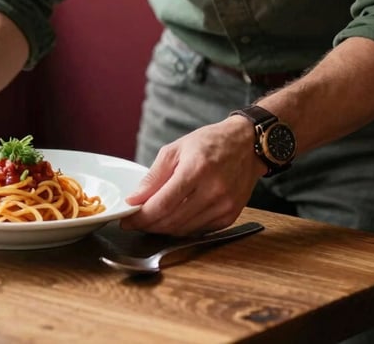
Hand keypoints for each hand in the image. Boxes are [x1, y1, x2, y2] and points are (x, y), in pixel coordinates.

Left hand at [121, 116, 263, 235]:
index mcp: (196, 170)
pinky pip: (199, 231)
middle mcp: (213, 191)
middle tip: (134, 222)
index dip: (141, 216)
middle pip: (172, 221)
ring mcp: (224, 206)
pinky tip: (172, 219)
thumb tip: (134, 198)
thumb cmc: (209, 142)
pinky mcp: (230, 216)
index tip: (126, 219)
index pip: (162, 204)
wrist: (247, 145)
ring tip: (150, 220)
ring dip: (163, 229)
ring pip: (184, 230)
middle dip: (148, 225)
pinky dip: (182, 228)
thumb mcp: (176, 149)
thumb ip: (154, 176)